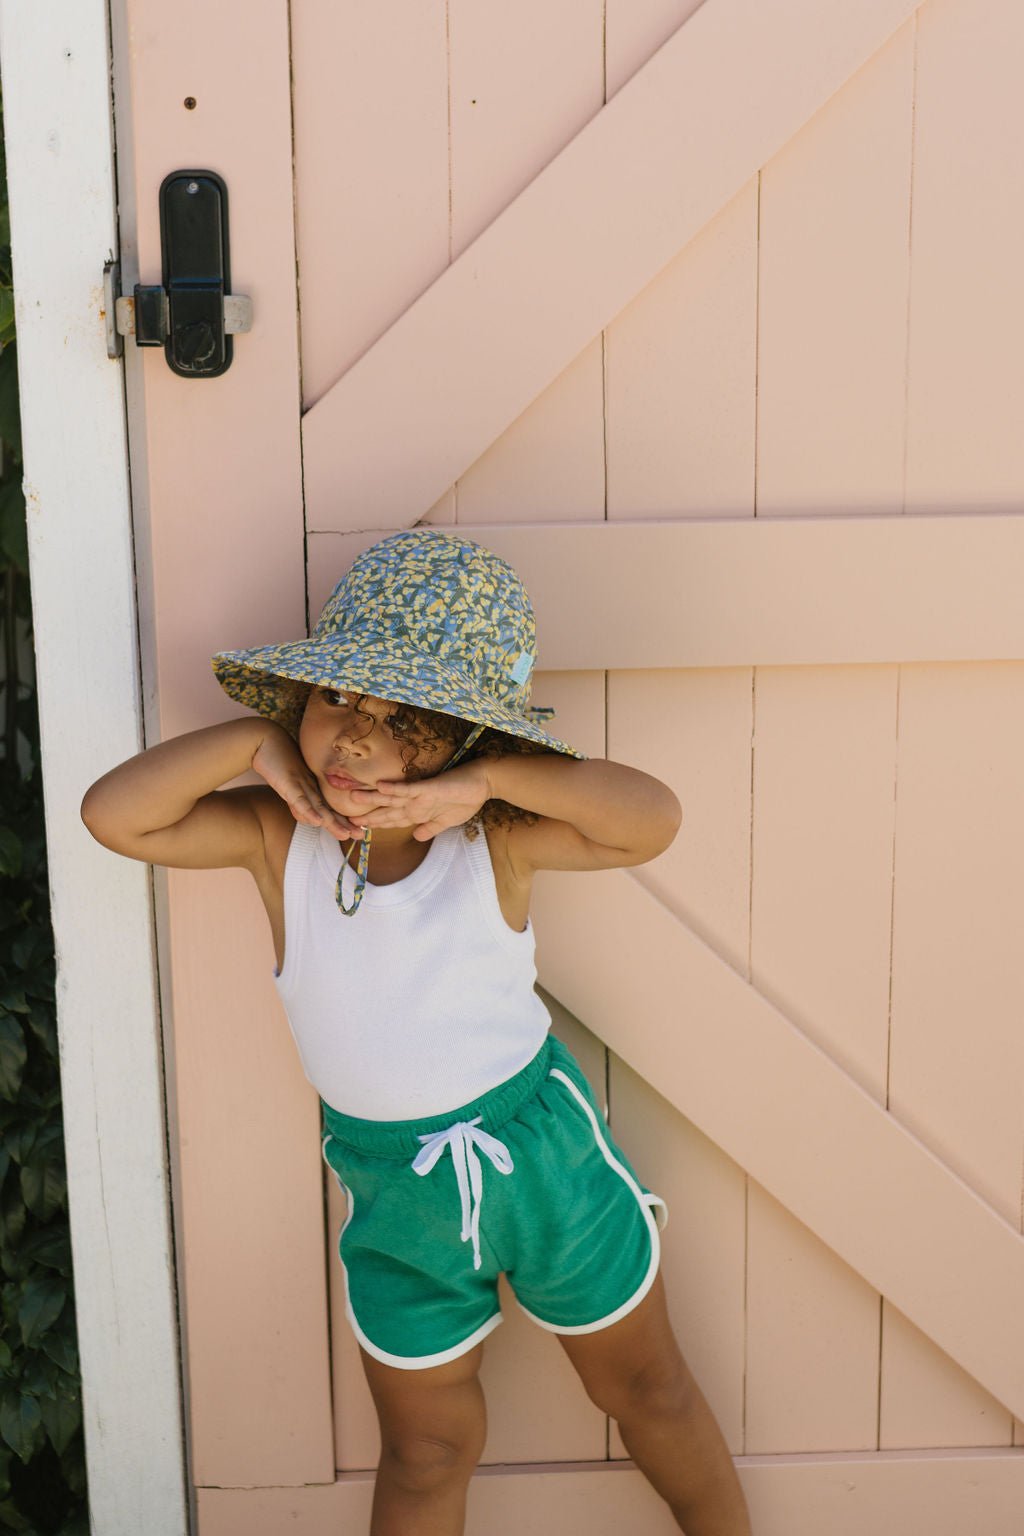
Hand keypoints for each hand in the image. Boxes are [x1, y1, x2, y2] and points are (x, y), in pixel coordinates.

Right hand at [251, 727, 367, 839]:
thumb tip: (305, 810)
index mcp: (312, 787)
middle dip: (345, 824)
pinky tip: (318, 821)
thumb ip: (298, 795)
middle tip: (361, 835)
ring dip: (333, 822)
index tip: (356, 831)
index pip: (329, 807)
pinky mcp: (288, 783)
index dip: (342, 820)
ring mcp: (301, 784)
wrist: (265, 740)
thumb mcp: (290, 781)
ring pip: (320, 807)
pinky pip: (300, 800)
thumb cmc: (277, 759)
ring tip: (346, 834)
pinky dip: (309, 811)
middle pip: (329, 809)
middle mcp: (310, 786)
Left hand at [347, 761, 491, 840]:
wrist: (482, 783)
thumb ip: (430, 828)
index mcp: (418, 811)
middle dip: (367, 816)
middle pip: (386, 810)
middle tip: (345, 821)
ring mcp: (420, 794)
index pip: (392, 819)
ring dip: (372, 798)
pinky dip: (394, 789)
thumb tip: (417, 837)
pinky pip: (408, 788)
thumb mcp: (446, 821)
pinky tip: (380, 787)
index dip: (376, 824)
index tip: (358, 830)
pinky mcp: (428, 787)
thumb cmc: (466, 799)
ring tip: (353, 797)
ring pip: (391, 797)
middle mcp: (414, 802)